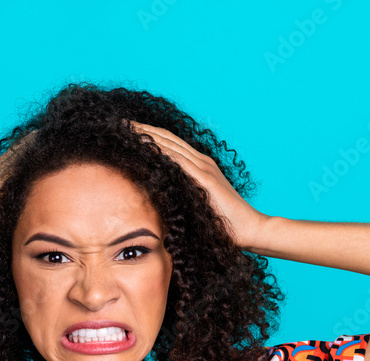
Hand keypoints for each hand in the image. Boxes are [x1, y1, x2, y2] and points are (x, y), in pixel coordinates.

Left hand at [127, 120, 269, 248]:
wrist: (250, 229)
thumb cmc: (225, 224)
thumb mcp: (197, 206)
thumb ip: (182, 198)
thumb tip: (160, 202)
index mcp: (200, 166)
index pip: (169, 143)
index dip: (148, 134)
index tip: (127, 130)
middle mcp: (201, 161)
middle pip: (166, 138)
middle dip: (142, 129)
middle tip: (119, 123)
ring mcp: (204, 168)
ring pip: (169, 144)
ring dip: (146, 134)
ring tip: (125, 128)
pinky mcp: (204, 178)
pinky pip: (177, 160)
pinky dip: (159, 151)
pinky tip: (143, 145)